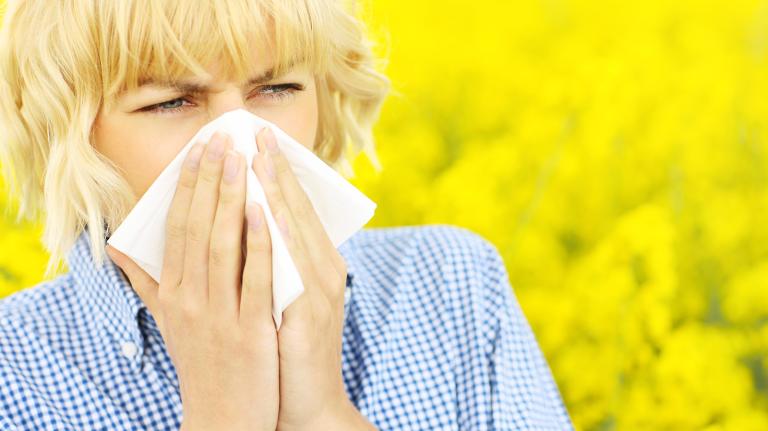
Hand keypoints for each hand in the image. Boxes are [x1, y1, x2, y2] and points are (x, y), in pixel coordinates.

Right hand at [106, 131, 278, 430]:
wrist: (224, 417)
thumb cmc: (203, 361)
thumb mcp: (168, 321)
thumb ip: (147, 283)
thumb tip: (117, 250)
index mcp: (173, 293)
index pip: (177, 227)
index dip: (188, 185)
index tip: (200, 148)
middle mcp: (190, 299)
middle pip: (198, 228)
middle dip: (210, 180)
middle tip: (222, 138)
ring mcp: (219, 314)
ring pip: (222, 246)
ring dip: (232, 199)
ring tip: (243, 160)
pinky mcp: (250, 331)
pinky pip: (255, 280)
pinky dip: (260, 244)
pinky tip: (266, 211)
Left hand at [251, 127, 376, 430]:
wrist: (307, 403)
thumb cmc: (286, 349)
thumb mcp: (280, 299)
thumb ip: (267, 263)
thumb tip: (241, 228)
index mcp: (317, 264)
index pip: (295, 209)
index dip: (276, 172)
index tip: (255, 139)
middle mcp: (324, 270)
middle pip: (298, 210)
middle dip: (275, 168)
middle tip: (253, 131)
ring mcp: (320, 290)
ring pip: (297, 229)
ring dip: (275, 190)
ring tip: (255, 155)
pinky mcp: (309, 312)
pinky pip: (292, 265)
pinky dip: (278, 234)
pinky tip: (261, 209)